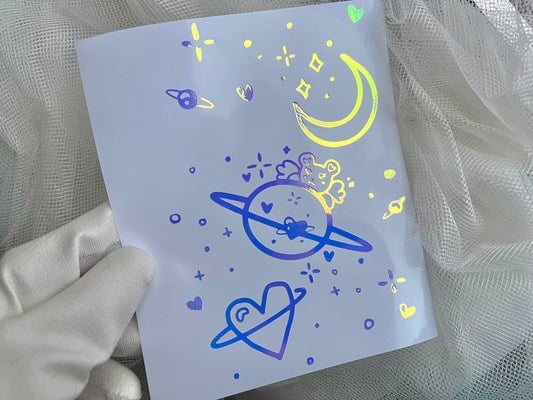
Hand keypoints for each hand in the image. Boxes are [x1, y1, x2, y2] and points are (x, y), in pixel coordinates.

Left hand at [0, 203, 153, 399]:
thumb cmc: (3, 389)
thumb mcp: (52, 342)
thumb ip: (103, 294)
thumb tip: (144, 258)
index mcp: (34, 274)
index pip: (99, 231)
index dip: (140, 231)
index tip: (183, 243)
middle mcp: (47, 301)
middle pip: (115, 279)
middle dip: (142, 300)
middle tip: (171, 314)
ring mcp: (57, 341)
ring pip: (115, 327)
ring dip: (131, 350)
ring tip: (121, 375)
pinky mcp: (65, 375)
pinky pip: (105, 366)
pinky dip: (114, 382)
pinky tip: (111, 393)